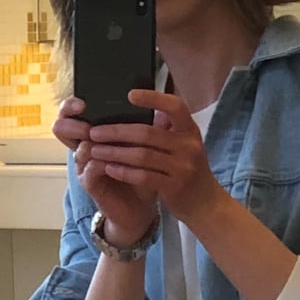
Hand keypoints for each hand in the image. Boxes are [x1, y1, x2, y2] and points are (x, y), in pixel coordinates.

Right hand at [53, 97, 158, 248]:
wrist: (141, 206)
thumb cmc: (141, 173)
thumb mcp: (144, 146)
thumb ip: (146, 126)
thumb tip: (161, 106)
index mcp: (94, 134)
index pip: (71, 113)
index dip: (70, 105)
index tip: (84, 101)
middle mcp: (84, 148)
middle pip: (61, 127)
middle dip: (71, 121)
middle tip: (87, 119)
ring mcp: (85, 166)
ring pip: (78, 147)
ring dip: (92, 142)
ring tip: (105, 139)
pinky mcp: (90, 184)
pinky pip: (89, 169)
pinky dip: (101, 163)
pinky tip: (113, 160)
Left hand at [87, 90, 227, 231]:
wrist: (205, 204)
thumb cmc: (187, 171)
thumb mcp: (184, 145)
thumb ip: (167, 129)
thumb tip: (140, 107)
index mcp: (190, 130)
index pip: (175, 107)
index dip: (153, 98)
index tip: (130, 95)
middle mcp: (188, 146)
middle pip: (147, 133)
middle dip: (117, 132)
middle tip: (95, 131)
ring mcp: (183, 168)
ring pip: (142, 156)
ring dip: (115, 152)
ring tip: (95, 150)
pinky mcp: (174, 187)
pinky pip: (144, 177)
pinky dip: (124, 172)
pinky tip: (109, 168)